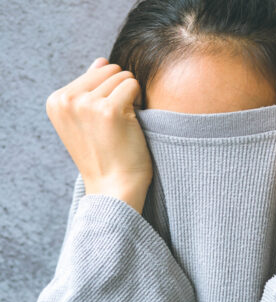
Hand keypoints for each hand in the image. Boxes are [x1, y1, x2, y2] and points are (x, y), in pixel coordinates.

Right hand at [46, 57, 151, 213]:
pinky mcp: (110, 110)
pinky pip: (134, 86)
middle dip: (121, 91)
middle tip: (117, 122)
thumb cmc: (105, 155)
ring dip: (131, 98)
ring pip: (123, 77)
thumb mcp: (87, 119)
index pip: (97, 71)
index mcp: (56, 100)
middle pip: (110, 70)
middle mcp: (67, 99)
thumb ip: (91, 87)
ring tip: (123, 125)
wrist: (114, 188)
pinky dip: (140, 102)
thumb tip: (101, 60)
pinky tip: (132, 123)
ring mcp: (87, 104)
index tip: (105, 120)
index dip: (110, 92)